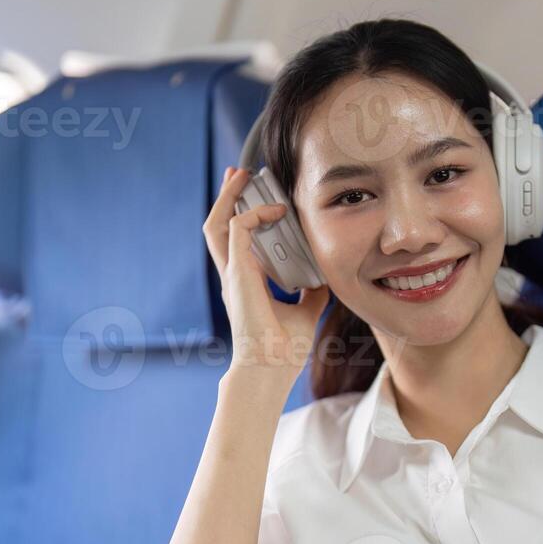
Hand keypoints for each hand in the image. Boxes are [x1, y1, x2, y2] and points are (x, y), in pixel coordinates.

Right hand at [203, 166, 329, 375]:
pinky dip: (254, 213)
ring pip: (218, 224)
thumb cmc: (283, 350)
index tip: (260, 197)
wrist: (272, 368)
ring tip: (240, 175)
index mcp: (246, 284)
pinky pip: (239, 229)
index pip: (238, 242)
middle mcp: (235, 276)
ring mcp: (233, 274)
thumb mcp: (305, 313)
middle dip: (228, 198)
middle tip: (239, 175)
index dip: (244, 216)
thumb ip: (311, 294)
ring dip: (229, 196)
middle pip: (221, 227)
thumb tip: (324, 280)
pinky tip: (275, 209)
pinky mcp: (238, 272)